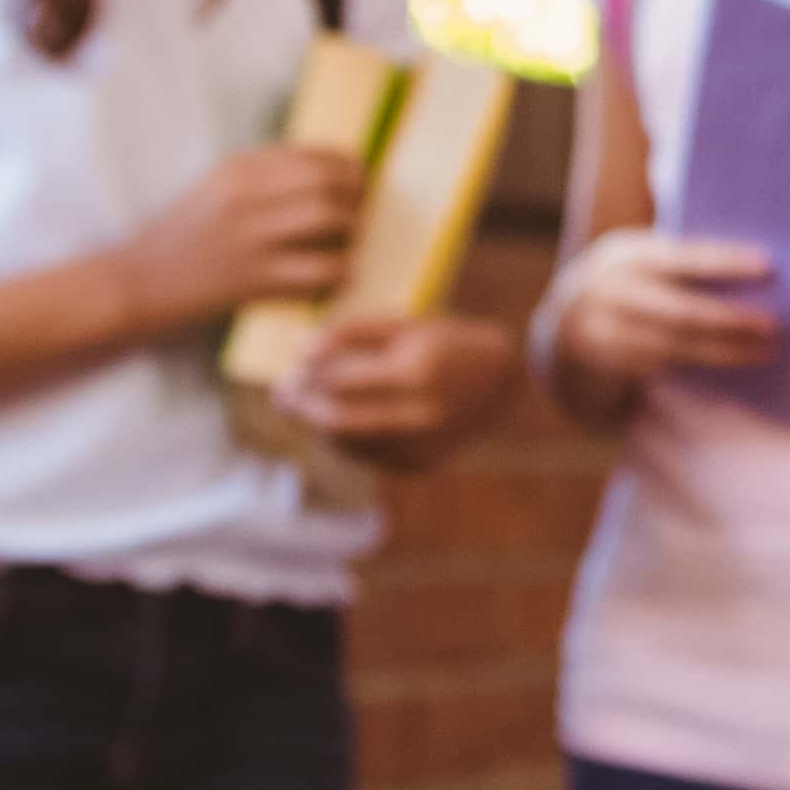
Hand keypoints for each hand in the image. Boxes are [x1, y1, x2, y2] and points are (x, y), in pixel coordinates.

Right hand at [122, 143, 360, 334]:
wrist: (132, 285)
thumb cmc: (176, 240)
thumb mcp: (213, 189)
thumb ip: (261, 178)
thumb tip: (325, 175)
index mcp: (237, 167)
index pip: (314, 153)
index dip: (348, 166)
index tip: (358, 180)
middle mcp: (246, 194)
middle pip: (331, 180)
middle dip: (359, 196)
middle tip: (361, 213)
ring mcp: (251, 235)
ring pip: (332, 216)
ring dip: (353, 231)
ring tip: (350, 243)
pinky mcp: (254, 278)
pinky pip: (321, 269)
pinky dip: (341, 273)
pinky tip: (338, 277)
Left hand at [274, 312, 519, 453]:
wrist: (505, 381)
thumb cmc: (446, 343)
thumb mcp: (403, 325)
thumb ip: (350, 334)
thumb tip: (299, 353)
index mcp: (415, 373)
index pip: (339, 383)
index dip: (306, 378)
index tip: (289, 370)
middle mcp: (421, 416)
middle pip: (337, 422)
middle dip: (302, 409)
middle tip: (284, 396)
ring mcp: (423, 446)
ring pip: (347, 446)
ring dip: (319, 427)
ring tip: (310, 407)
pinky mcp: (421, 464)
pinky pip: (367, 458)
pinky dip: (346, 442)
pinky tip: (343, 422)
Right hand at [545, 230, 779, 392]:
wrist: (565, 328)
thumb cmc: (630, 288)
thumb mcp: (642, 266)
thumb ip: (682, 265)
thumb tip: (759, 273)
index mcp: (625, 253)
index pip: (682, 255)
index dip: (725, 260)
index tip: (768, 265)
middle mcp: (608, 289)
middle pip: (680, 308)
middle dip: (730, 318)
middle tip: (773, 326)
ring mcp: (600, 330)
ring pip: (673, 345)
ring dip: (723, 351)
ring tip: (763, 352)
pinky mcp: (604, 365)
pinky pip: (659, 368)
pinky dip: (697, 369)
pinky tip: (730, 369)